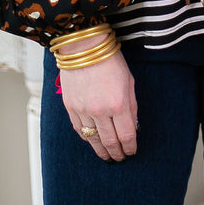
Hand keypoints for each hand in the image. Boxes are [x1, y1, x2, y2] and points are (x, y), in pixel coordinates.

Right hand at [58, 40, 137, 161]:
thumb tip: (132, 125)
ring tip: (107, 156)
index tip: (132, 152)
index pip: (127, 135)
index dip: (130, 147)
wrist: (84, 46)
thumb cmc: (109, 59)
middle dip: (117, 153)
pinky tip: (92, 142)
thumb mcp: (129, 81)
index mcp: (119, 104)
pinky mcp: (70, 107)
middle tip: (120, 159)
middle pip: (110, 142)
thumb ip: (131, 106)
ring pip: (93, 140)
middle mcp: (100, 111)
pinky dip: (87, 139)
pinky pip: (79, 130)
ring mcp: (83, 111)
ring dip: (101, 151)